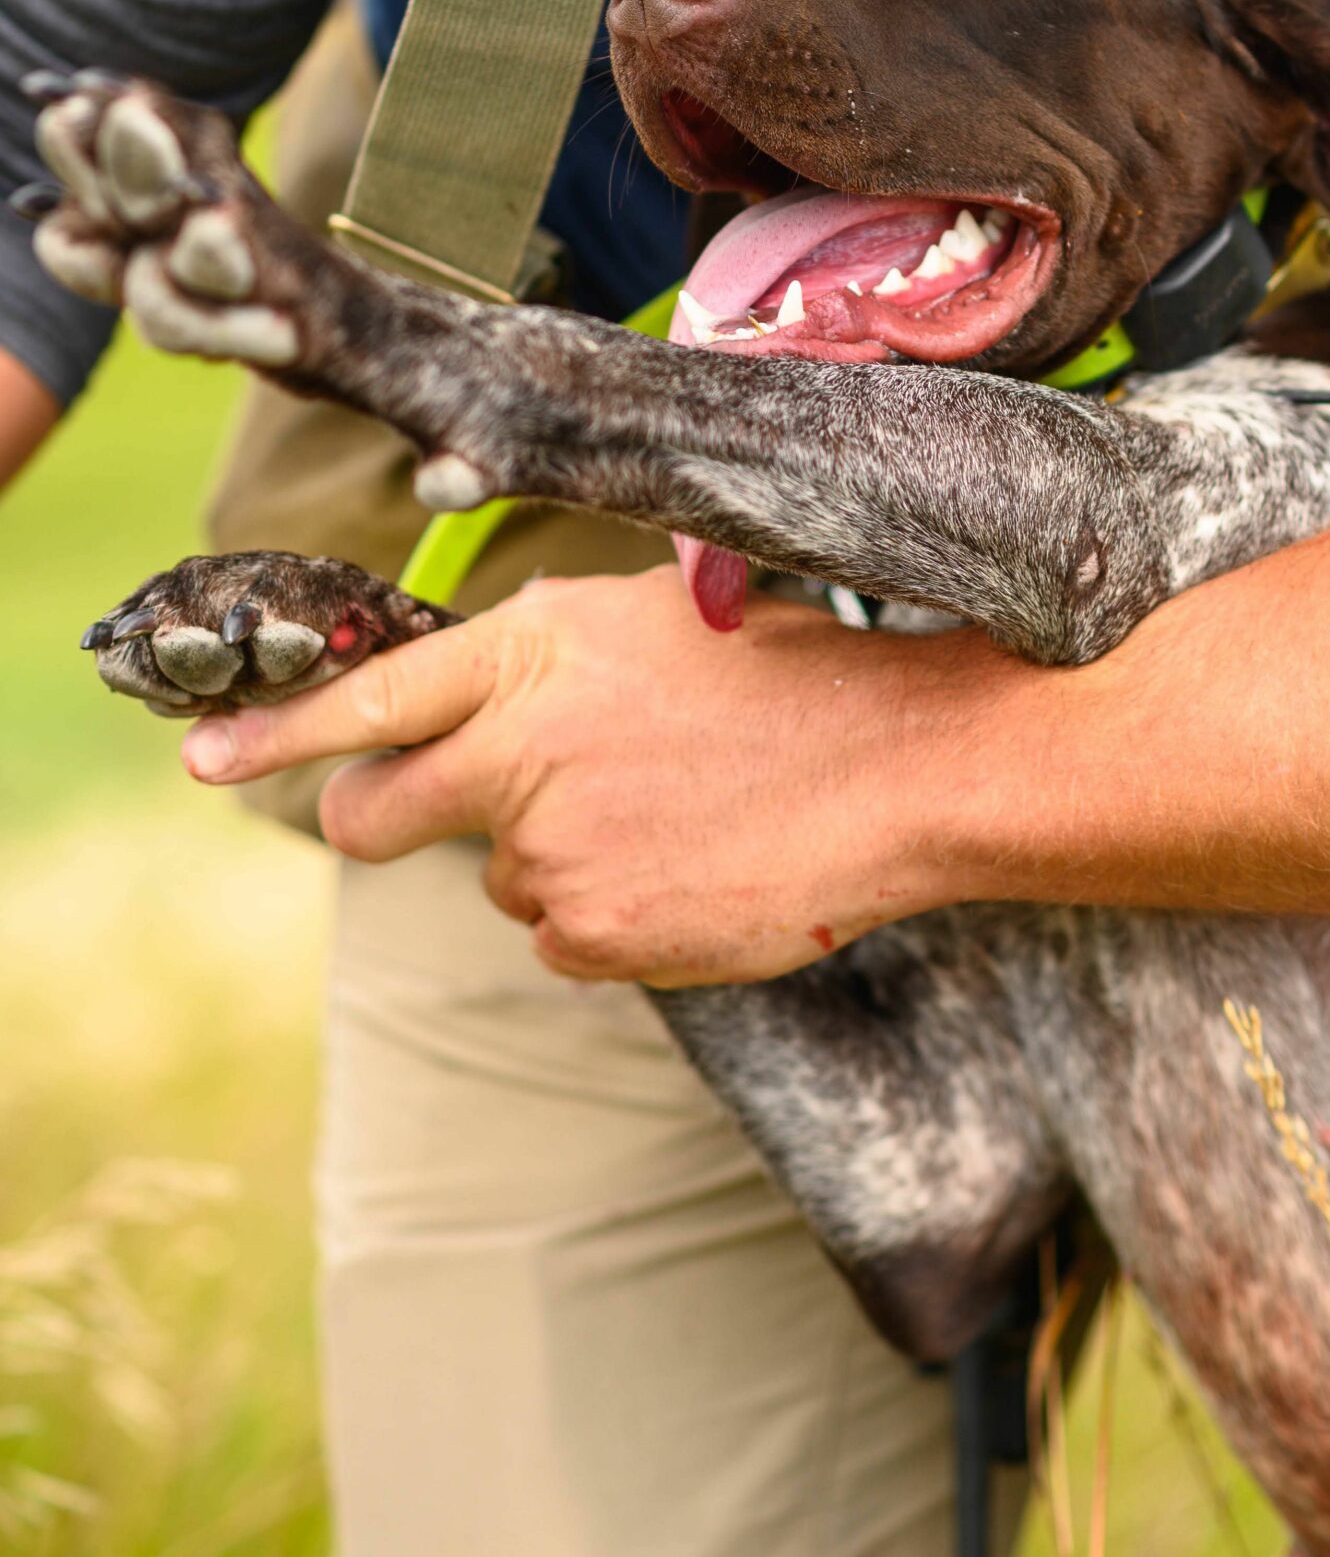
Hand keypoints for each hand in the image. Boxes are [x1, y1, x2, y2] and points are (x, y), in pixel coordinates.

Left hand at [178, 566, 995, 983]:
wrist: (906, 766)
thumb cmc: (795, 677)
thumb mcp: (654, 622)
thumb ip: (547, 664)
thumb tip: (482, 707)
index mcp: (533, 653)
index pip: (367, 695)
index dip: (275, 734)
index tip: (198, 758)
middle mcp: (520, 751)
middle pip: (377, 814)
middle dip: (375, 818)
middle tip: (416, 812)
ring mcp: (552, 851)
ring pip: (500, 874)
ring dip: (558, 855)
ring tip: (675, 812)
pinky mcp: (593, 934)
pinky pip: (565, 933)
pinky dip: (612, 912)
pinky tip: (693, 864)